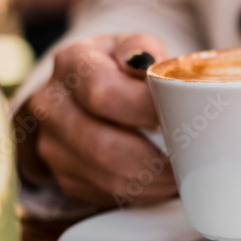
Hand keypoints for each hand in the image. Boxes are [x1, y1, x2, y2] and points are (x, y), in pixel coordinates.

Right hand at [16, 34, 177, 208]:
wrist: (80, 96)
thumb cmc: (118, 69)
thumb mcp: (132, 46)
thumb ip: (145, 48)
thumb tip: (147, 61)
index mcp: (71, 64)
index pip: (102, 93)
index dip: (145, 110)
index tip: (177, 116)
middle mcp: (52, 106)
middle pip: (103, 146)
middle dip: (154, 158)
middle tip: (188, 159)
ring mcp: (53, 146)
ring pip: (108, 178)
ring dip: (153, 182)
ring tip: (180, 173)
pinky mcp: (65, 178)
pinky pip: (109, 194)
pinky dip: (143, 192)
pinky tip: (159, 180)